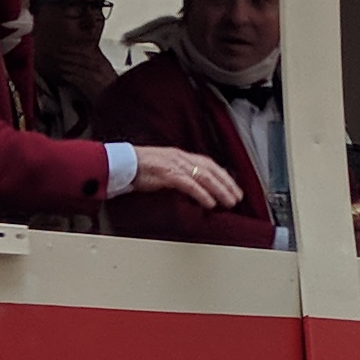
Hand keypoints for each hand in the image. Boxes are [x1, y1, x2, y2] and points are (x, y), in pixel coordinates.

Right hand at [123, 144, 239, 208]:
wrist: (121, 163)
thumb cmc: (138, 168)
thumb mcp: (162, 168)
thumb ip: (177, 174)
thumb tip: (191, 186)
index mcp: (180, 155)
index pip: (208, 164)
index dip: (223, 175)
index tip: (233, 187)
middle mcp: (181, 158)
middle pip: (211, 170)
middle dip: (227, 184)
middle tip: (237, 197)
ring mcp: (175, 165)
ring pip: (204, 177)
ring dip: (219, 190)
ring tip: (229, 202)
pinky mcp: (167, 174)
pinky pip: (189, 185)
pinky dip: (202, 194)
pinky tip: (210, 203)